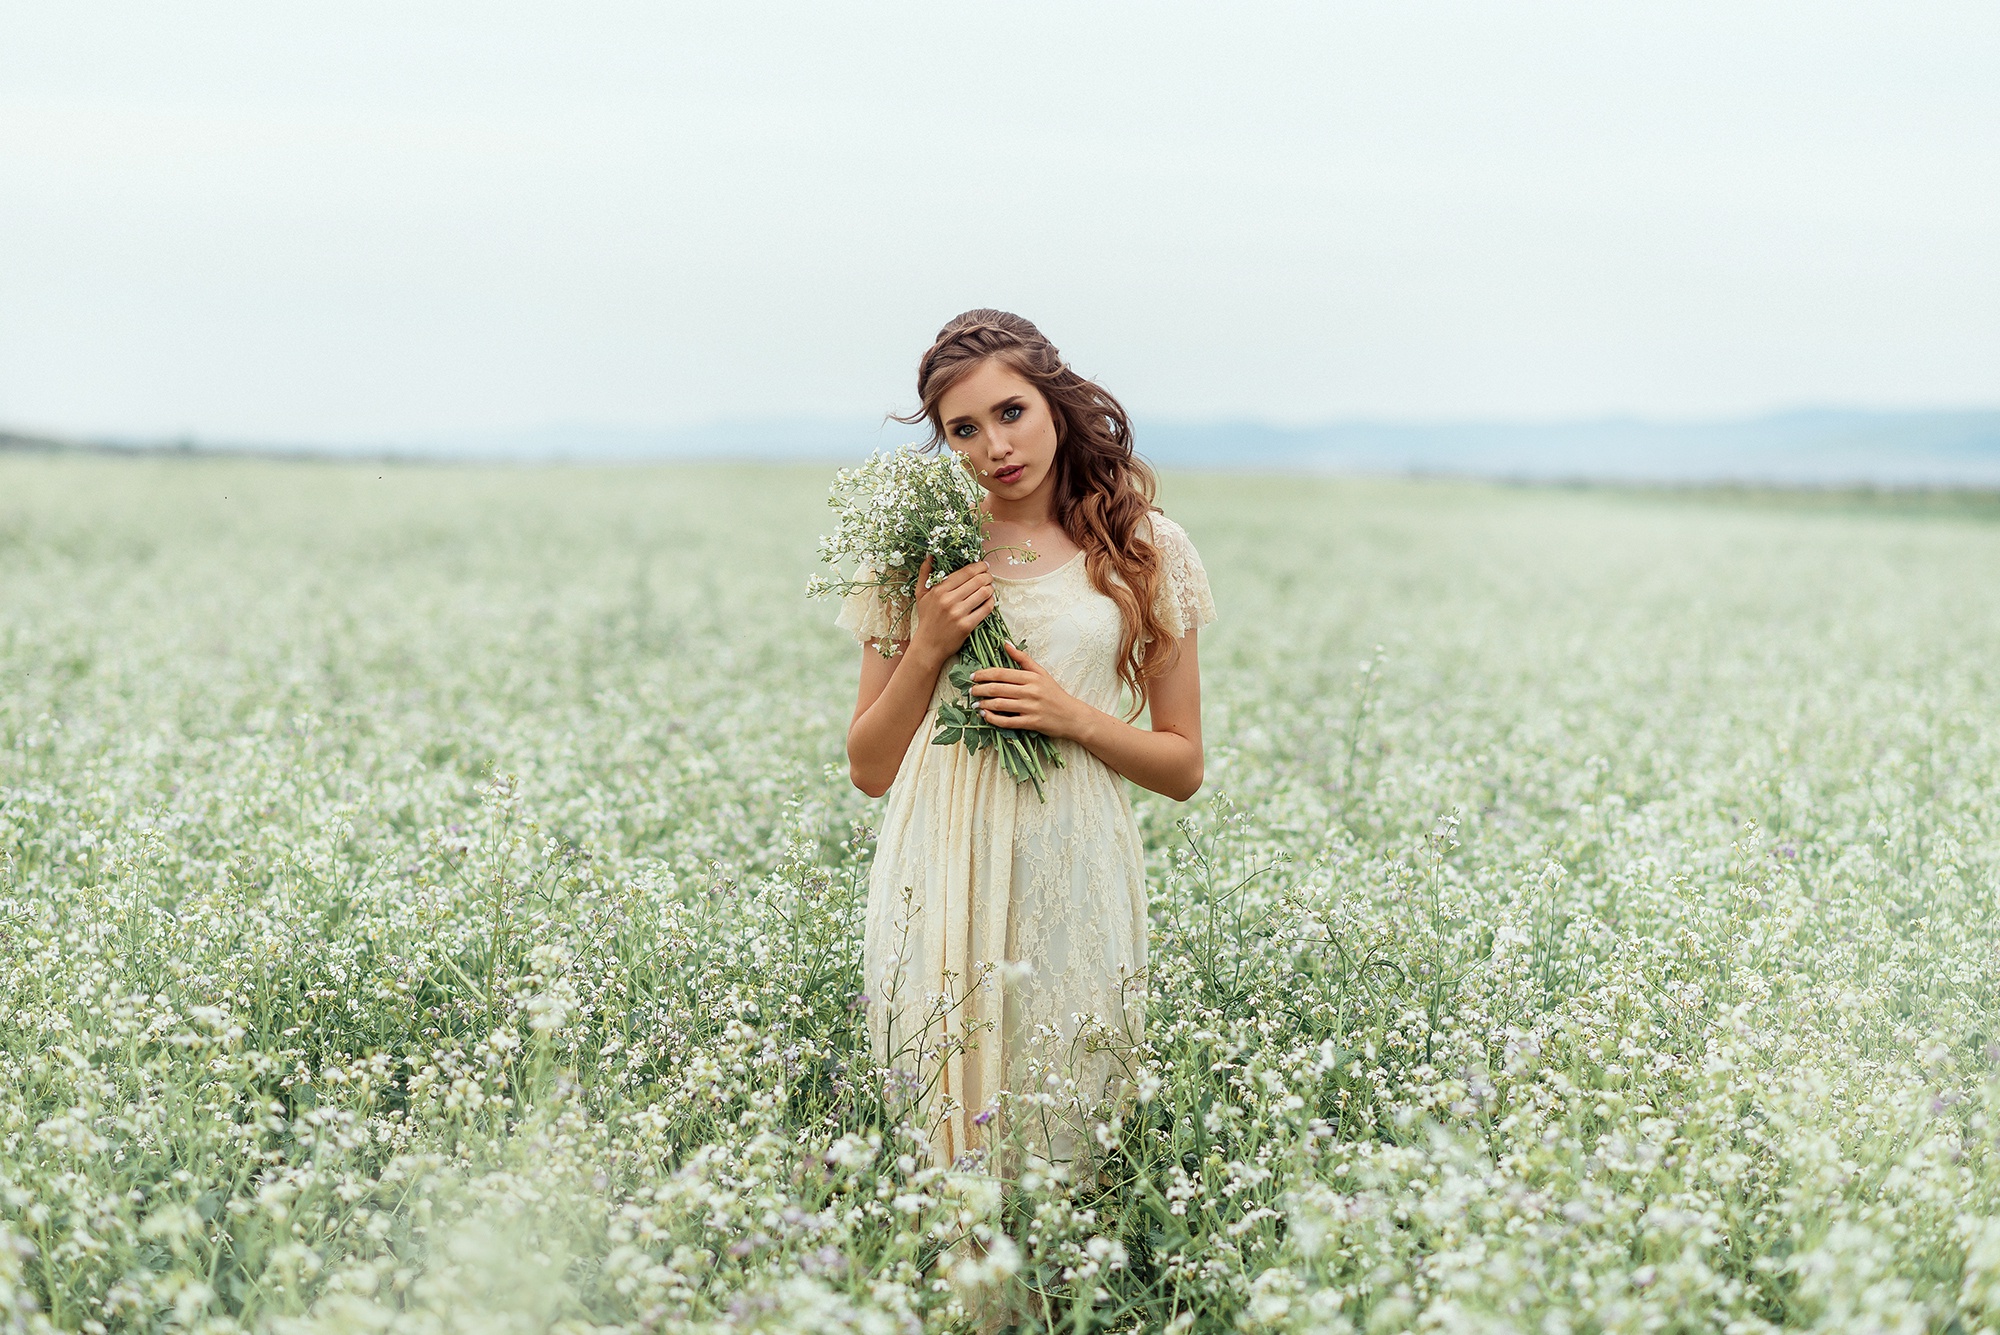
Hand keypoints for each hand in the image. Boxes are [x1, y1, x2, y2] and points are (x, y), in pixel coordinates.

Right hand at [907, 554, 994, 664]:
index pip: (965, 572)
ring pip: (983, 593)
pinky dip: (991, 602)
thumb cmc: (926, 618)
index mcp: (939, 590)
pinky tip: (990, 600)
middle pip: (977, 581)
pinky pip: (986, 609)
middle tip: (989, 576)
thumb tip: (930, 555)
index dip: (978, 566)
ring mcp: (958, 613)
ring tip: (990, 587)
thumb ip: (925, 574)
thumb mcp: (921, 595)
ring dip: (990, 588)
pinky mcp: (967, 626)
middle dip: (987, 576)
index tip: (983, 565)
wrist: (928, 645)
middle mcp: (948, 600)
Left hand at [969, 642, 1086, 739]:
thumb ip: (1023, 659)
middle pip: (998, 688)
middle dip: (980, 689)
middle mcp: (1030, 691)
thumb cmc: (1055, 693)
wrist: (1072, 716)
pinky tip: (985, 716)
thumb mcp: (1041, 673)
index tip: (972, 676)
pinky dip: (993, 719)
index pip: (1002, 673)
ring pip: (1000, 704)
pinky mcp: (1031, 723)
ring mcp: (1030, 708)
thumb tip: (1005, 644)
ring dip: (984, 704)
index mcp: (1031, 677)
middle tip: (970, 691)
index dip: (984, 674)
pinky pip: (1007, 722)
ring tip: (975, 704)